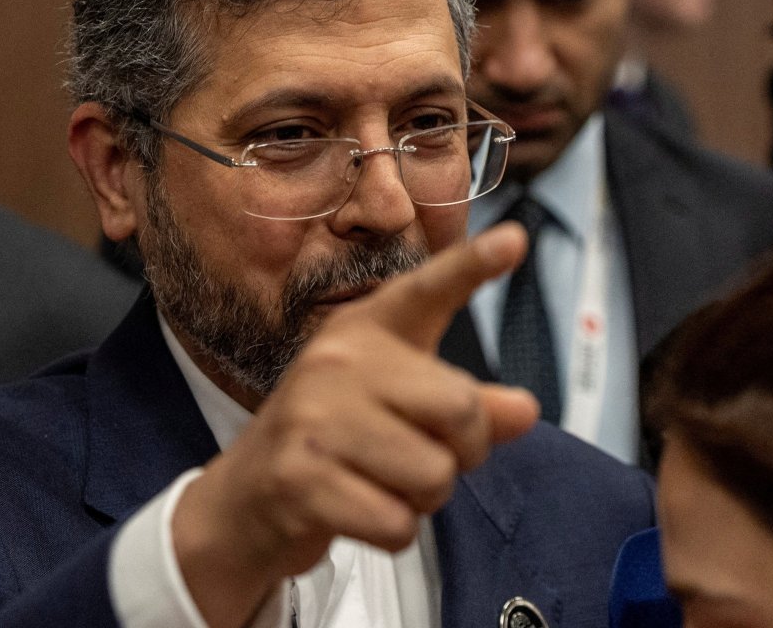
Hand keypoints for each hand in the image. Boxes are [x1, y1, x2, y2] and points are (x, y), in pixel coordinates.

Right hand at [172, 223, 540, 627]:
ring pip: (434, 476)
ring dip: (422, 501)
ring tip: (380, 485)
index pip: (427, 291)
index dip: (473, 264)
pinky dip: (392, 533)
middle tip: (421, 458)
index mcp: (366, 332)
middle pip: (461, 409)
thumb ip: (466, 408)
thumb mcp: (400, 411)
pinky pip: (398, 524)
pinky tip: (356, 512)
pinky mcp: (299, 479)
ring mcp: (313, 419)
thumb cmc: (337, 443)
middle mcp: (337, 363)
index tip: (515, 238)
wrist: (245, 499)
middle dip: (462, 453)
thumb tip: (526, 410)